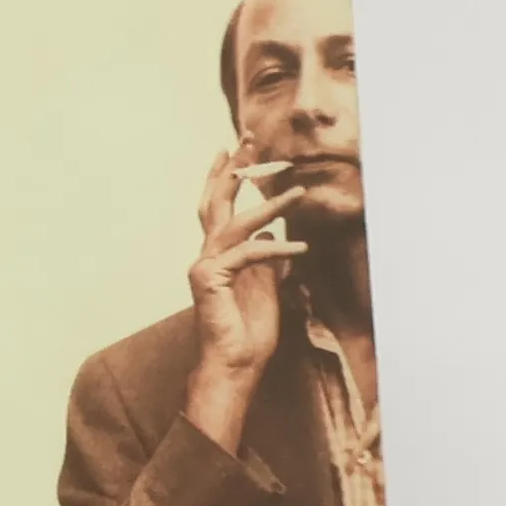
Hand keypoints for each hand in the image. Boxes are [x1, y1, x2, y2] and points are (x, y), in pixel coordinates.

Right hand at [182, 151, 307, 455]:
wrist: (234, 366)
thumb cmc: (249, 335)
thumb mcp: (268, 289)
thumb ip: (268, 261)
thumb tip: (274, 236)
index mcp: (218, 257)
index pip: (220, 209)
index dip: (229, 178)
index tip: (239, 150)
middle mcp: (206, 256)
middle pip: (216, 202)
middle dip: (234, 169)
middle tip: (248, 140)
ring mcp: (204, 265)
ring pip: (236, 222)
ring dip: (269, 204)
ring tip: (299, 190)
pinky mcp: (210, 277)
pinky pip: (248, 252)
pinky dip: (276, 248)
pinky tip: (300, 247)